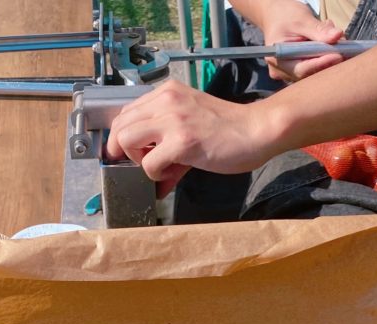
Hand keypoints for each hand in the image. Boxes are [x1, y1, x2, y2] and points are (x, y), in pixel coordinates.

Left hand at [105, 81, 281, 195]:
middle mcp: (165, 100)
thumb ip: (167, 145)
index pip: (125, 113)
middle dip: (125, 151)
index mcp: (166, 92)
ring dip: (138, 161)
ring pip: (126, 141)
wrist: (257, 131)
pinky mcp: (181, 141)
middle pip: (119, 127)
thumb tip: (155, 178)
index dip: (123, 138)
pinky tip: (173, 173)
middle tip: (145, 163)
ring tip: (160, 166)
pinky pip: (149, 164)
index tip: (133, 154)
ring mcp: (172, 119)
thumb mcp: (191, 126)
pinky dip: (156, 175)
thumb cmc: (229, 129)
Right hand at [258, 0, 343, 81]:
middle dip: (328, 58)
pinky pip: (315, 67)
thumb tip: (337, 36)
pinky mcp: (299, 69)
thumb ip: (319, 30)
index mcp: (277, 59)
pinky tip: (328, 41)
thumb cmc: (284, 15)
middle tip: (343, 43)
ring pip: (315, 70)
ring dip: (329, 55)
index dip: (321, 63)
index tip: (338, 55)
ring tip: (333, 36)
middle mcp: (282, 71)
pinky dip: (325, 55)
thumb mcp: (301, 19)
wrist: (275, 15)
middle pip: (310, 73)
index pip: (301, 69)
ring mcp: (290, 72)